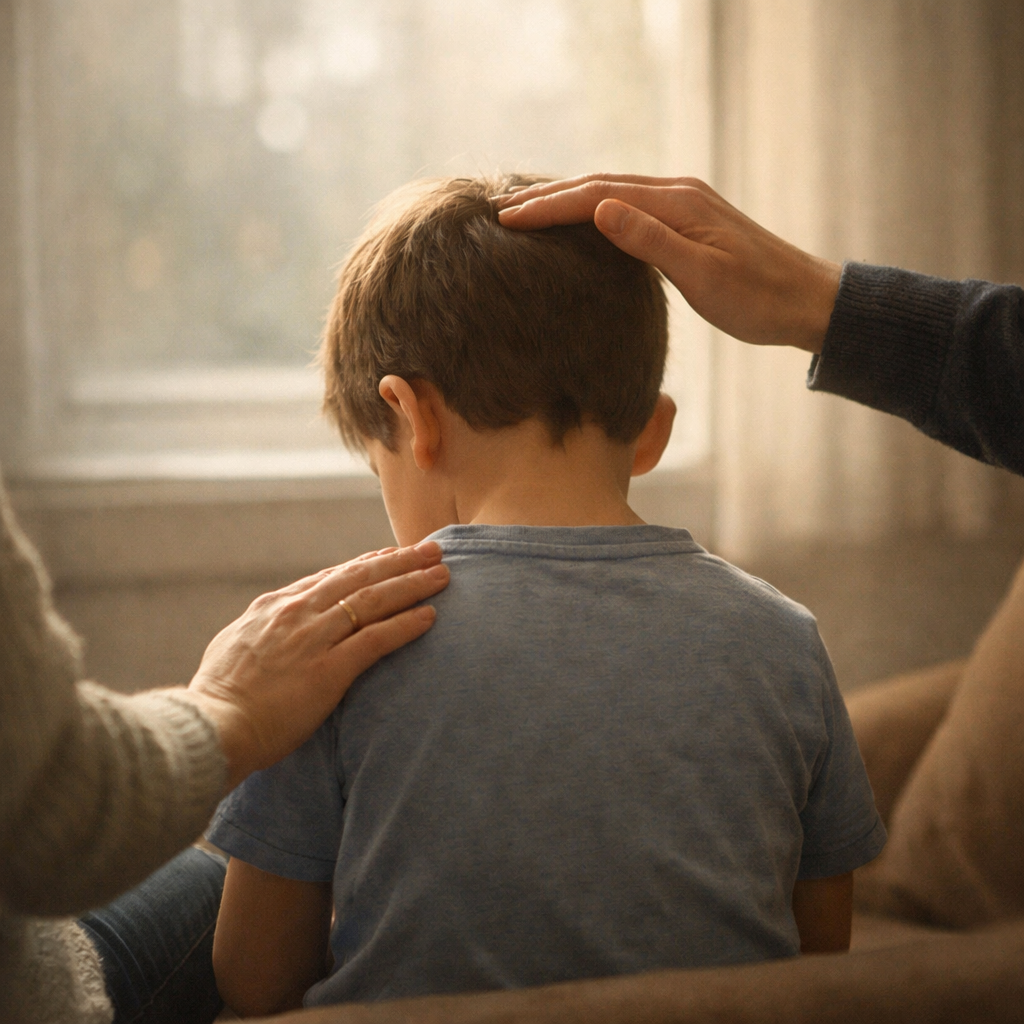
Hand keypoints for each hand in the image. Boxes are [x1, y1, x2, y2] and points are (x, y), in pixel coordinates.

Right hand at [183, 542, 448, 788]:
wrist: (210, 728)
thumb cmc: (218, 700)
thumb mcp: (234, 649)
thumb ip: (262, 633)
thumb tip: (271, 630)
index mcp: (273, 606)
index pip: (331, 577)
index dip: (367, 563)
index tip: (392, 554)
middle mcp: (296, 613)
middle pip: (359, 578)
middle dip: (399, 562)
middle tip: (432, 551)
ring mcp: (312, 638)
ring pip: (373, 601)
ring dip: (412, 585)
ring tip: (442, 576)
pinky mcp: (327, 670)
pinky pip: (376, 640)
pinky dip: (406, 625)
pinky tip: (430, 617)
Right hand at [498, 174, 840, 353]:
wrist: (806, 302)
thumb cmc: (759, 299)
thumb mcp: (704, 276)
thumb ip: (651, 241)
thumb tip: (600, 208)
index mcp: (677, 203)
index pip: (597, 196)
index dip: (549, 207)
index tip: (507, 219)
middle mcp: (677, 193)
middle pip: (599, 185)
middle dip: (548, 198)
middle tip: (502, 211)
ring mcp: (683, 205)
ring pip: (612, 193)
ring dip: (568, 200)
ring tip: (529, 212)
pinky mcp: (688, 222)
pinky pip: (629, 207)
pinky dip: (594, 211)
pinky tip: (581, 224)